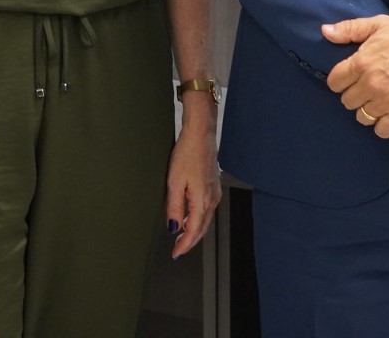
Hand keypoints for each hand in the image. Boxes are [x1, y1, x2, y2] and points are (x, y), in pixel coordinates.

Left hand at [164, 120, 221, 257]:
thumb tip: (174, 227)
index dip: (185, 245)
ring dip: (194, 230)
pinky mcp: (213, 186)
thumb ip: (174, 207)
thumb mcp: (174, 181)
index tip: (176, 253)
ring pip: (205, 220)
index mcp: (202, 200)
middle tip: (177, 250)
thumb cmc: (187, 153)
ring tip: (181, 237)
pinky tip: (190, 218)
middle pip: (202, 228)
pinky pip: (207, 209)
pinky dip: (198, 219)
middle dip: (190, 241)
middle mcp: (212, 199)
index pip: (194, 230)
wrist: (200, 135)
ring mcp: (214, 192)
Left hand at [323, 15, 388, 136]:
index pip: (334, 82)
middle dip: (354, 95)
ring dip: (367, 111)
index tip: (349, 79)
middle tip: (365, 89)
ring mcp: (386, 101)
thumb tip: (325, 31)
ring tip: (376, 102)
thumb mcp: (378, 24)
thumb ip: (349, 29)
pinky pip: (382, 130)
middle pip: (347, 101)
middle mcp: (370, 84)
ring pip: (362, 117)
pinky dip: (383, 125)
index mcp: (361, 62)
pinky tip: (388, 114)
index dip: (339, 81)